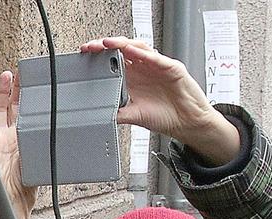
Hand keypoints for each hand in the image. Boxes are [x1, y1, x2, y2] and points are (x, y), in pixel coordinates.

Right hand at [0, 70, 38, 218]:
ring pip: (0, 110)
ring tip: (6, 76)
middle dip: (16, 89)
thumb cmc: (28, 186)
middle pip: (14, 106)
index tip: (36, 82)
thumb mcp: (45, 158)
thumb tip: (65, 130)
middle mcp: (14, 136)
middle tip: (20, 73)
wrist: (13, 201)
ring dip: (2, 92)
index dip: (31, 96)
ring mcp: (0, 139)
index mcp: (29, 138)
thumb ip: (48, 143)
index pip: (29, 112)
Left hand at [80, 38, 240, 164]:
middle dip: (106, 46)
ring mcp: (156, 66)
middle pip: (123, 50)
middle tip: (91, 47)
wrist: (187, 122)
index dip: (99, 57)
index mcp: (132, 78)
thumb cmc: (163, 116)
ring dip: (122, 45)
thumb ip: (117, 112)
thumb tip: (98, 114)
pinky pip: (157, 58)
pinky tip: (133, 52)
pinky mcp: (171, 68)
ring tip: (108, 44)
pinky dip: (144, 54)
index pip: (113, 61)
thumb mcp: (134, 116)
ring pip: (138, 48)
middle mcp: (143, 69)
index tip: (84, 56)